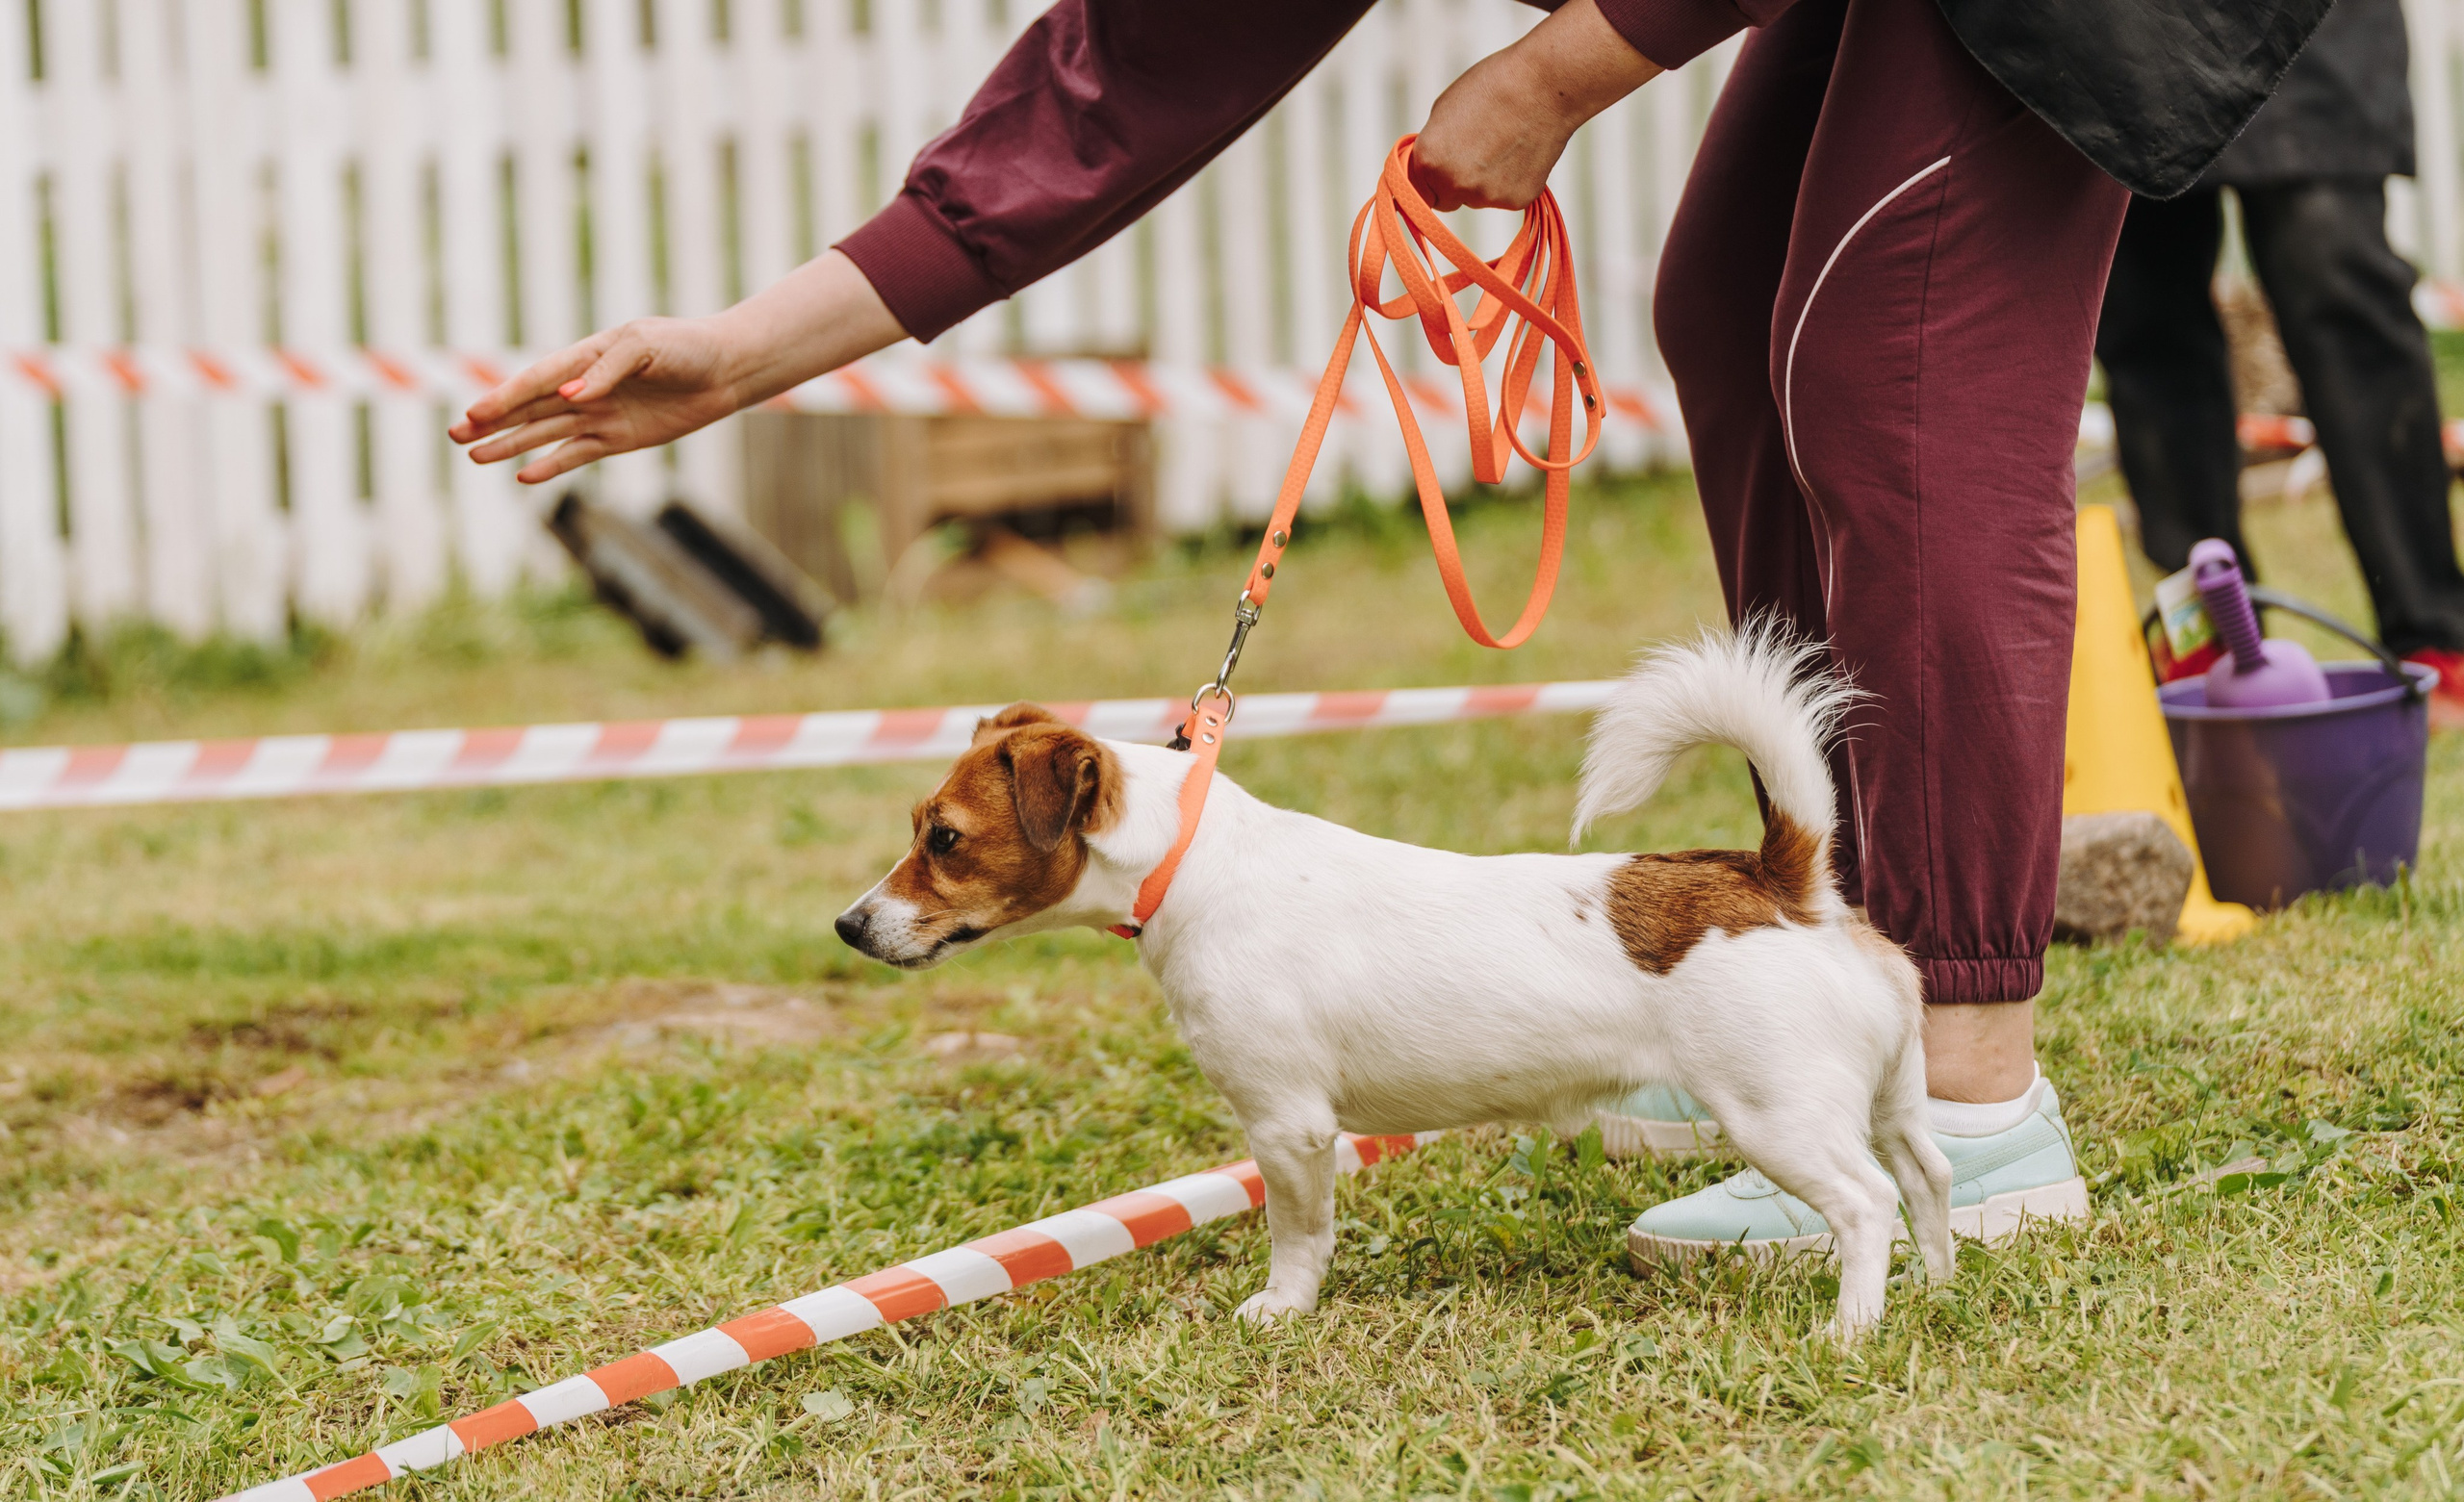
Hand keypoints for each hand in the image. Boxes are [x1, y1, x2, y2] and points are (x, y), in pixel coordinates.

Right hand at [450, 317, 744, 484]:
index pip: (537, 380)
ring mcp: (600, 414)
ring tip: (474, 456)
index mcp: (585, 356)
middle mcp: (585, 387)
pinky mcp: (618, 438)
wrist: (724, 369)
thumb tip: (572, 396)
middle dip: (492, 422)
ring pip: (545, 433)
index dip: (505, 397)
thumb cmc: (684, 347)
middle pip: (529, 408)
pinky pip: (577, 454)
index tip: (475, 414)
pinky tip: (524, 475)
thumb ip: (606, 370)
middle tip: (454, 435)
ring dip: (510, 444)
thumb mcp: (645, 347)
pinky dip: (552, 464)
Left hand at [1410, 0, 1662, 211]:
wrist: (1545, 85)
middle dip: (1453, 185)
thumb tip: (1429, 168)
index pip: (1415, 189)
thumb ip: (1433, 145)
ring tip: (1504, 144)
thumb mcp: (1444, 110)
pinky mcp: (1516, 201)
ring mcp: (1486, 196)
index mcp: (1429, 160)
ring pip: (1476, 199)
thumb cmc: (1493, 86)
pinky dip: (1510, 181)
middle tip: (1475, 154)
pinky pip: (1504, 197)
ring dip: (1483, 181)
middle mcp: (1454, 184)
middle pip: (1445, 200)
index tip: (1438, 169)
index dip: (1428, 177)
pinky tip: (1521, 153)